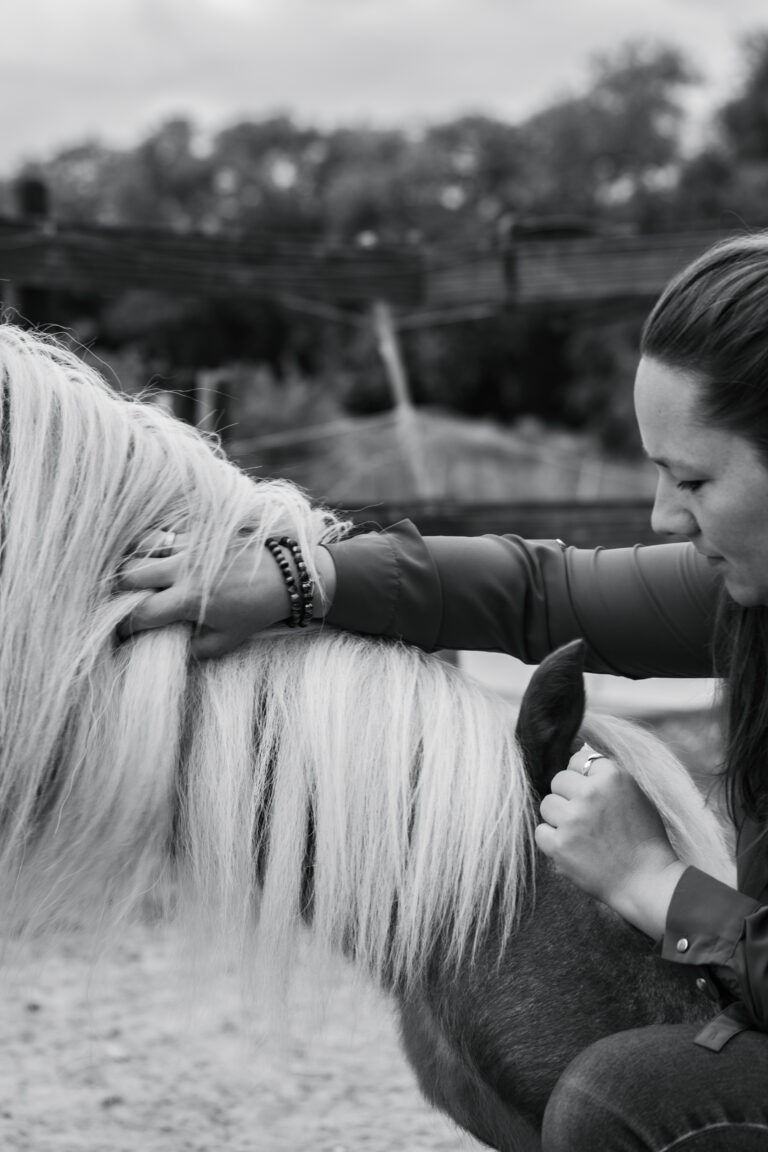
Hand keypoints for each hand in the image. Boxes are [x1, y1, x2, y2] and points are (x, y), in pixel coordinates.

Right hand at [116, 532, 336, 658]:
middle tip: (125, 601)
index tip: (119, 634)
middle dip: (120, 592)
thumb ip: (194, 648)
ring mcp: (189, 547)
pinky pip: (162, 534)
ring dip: (133, 566)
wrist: (288, 574)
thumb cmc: (257, 610)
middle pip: (128, 576)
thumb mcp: (227, 640)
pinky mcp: (198, 531)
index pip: (139, 613)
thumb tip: (169, 645)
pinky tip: (154, 557)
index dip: (123, 627)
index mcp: (188, 600)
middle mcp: (183, 570)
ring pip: (141, 550)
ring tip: (136, 580)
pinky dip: (152, 546)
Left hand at [535, 746, 685, 938]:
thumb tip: (577, 748)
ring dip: (559, 818)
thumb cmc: (644, 838)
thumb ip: (606, 775)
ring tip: (580, 833)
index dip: (582, 778)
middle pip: (558, 780)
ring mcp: (573, 819)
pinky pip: (540, 831)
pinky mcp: (560, 845)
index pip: (577, 760)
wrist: (647, 880)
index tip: (591, 794)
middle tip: (586, 817)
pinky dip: (552, 840)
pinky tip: (572, 848)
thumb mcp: (634, 794)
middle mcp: (591, 793)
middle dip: (568, 796)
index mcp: (612, 776)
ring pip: (547, 804)